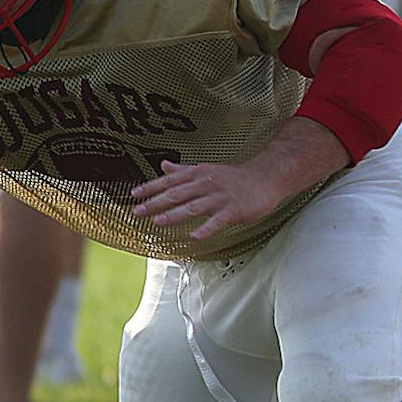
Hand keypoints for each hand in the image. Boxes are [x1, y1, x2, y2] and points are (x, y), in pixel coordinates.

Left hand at [132, 158, 292, 241]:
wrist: (267, 177)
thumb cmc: (235, 177)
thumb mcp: (207, 169)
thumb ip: (184, 170)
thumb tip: (164, 165)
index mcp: (199, 174)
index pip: (170, 181)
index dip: (151, 187)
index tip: (134, 195)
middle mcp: (207, 184)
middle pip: (177, 194)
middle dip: (156, 203)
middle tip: (138, 212)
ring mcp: (220, 197)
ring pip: (194, 206)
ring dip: (175, 215)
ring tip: (158, 222)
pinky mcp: (234, 210)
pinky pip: (218, 221)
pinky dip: (206, 228)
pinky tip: (195, 236)